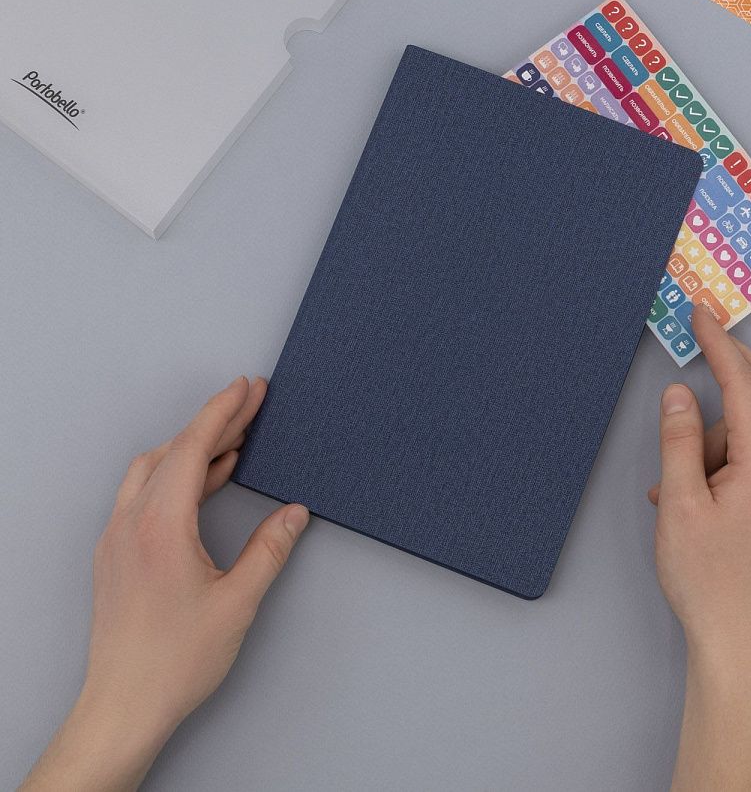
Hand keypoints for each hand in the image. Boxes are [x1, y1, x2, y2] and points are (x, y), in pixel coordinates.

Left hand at [22, 377, 308, 791]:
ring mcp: (117, 536)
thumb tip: (293, 514)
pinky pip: (143, 493)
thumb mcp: (238, 602)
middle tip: (250, 403)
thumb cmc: (175, 661)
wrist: (123, 706)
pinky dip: (176, 475)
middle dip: (215, 422)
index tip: (247, 387)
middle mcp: (131, 522)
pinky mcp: (115, 553)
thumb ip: (269, 550)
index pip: (194, 447)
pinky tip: (204, 482)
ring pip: (154, 468)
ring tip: (234, 441)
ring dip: (193, 447)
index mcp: (160, 525)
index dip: (223, 411)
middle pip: (175, 451)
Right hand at [651, 305, 750, 790]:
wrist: (739, 639)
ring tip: (675, 485)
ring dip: (713, 435)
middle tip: (698, 345)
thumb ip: (678, 439)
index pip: (744, 383)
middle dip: (731, 368)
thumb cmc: (708, 578)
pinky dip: (722, 458)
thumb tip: (680, 393)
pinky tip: (691, 493)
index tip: (701, 313)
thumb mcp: (678, 503)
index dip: (718, 344)